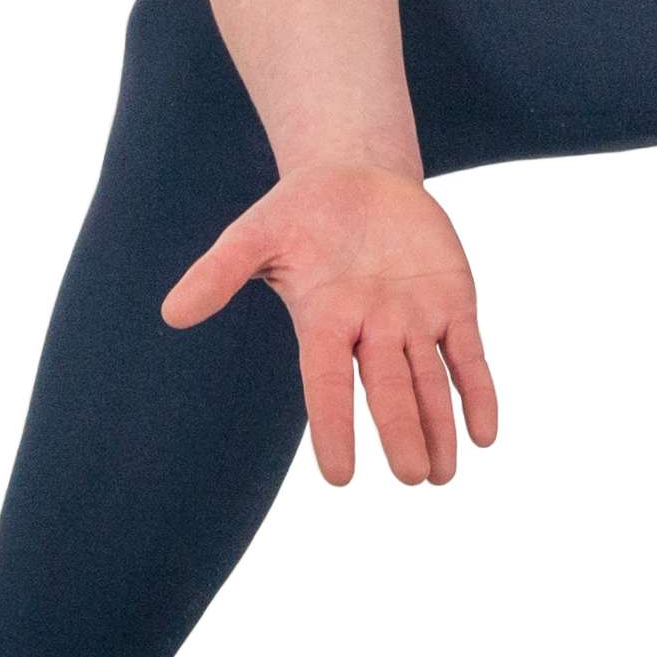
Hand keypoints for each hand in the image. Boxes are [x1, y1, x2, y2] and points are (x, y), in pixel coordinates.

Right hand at [161, 163, 505, 485]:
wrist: (359, 178)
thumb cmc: (300, 212)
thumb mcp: (256, 234)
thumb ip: (219, 272)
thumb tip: (171, 314)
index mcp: (325, 322)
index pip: (328, 386)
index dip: (334, 428)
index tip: (340, 476)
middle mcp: (371, 332)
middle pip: (388, 392)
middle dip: (401, 432)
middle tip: (414, 478)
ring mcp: (414, 320)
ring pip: (430, 384)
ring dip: (440, 428)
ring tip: (443, 475)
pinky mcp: (452, 303)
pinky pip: (468, 356)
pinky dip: (478, 392)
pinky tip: (485, 433)